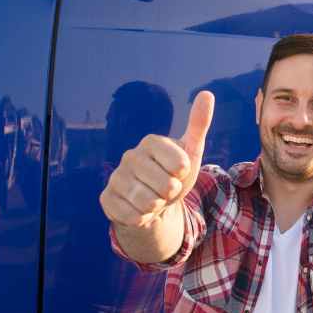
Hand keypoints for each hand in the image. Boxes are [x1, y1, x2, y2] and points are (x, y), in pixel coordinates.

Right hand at [100, 91, 213, 232]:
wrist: (155, 204)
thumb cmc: (174, 175)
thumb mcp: (191, 151)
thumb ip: (198, 124)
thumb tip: (207, 94)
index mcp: (150, 142)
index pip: (179, 164)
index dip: (184, 174)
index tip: (179, 171)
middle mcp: (129, 156)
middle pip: (164, 185)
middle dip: (172, 193)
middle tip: (167, 189)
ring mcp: (115, 177)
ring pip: (148, 202)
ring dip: (158, 206)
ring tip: (155, 199)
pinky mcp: (106, 198)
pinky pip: (132, 215)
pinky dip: (143, 218)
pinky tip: (141, 211)